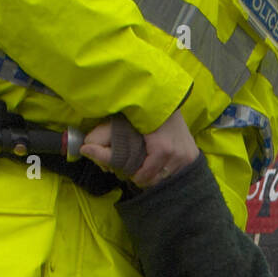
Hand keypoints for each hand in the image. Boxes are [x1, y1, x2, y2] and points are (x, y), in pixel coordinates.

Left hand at [79, 108, 196, 185]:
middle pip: (155, 180)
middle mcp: (176, 155)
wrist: (171, 96)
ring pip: (166, 179)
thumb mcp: (121, 119)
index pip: (144, 176)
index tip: (129, 171)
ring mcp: (187, 157)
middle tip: (137, 166)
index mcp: (162, 149)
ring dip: (155, 174)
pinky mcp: (193, 157)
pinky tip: (161, 162)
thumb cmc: (144, 107)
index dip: (134, 176)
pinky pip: (178, 174)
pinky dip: (167, 171)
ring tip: (148, 163)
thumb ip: (103, 135)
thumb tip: (84, 148)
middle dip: (144, 175)